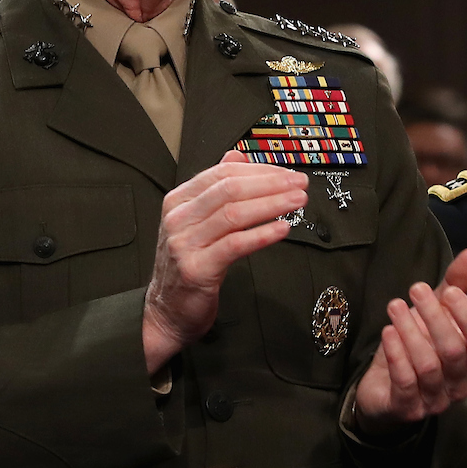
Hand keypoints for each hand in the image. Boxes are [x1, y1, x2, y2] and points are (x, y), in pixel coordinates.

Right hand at [144, 151, 307, 371]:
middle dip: (270, 183)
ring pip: (234, 214)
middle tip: (299, 183)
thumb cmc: (188, 266)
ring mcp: (185, 243)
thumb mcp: (197, 222)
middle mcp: (179, 219)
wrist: (166, 311)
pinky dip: (262, 234)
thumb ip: (215, 190)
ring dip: (272, 204)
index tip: (286, 171)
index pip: (221, 174)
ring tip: (298, 201)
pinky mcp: (197, 269)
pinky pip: (235, 245)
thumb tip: (236, 156)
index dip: (258, 170)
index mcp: (179, 201)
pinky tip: (282, 228)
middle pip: (229, 190)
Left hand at [351, 248, 466, 438]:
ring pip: (428, 365)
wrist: (383, 391)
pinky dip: (396, 354)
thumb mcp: (435, 315)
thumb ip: (456, 286)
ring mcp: (434, 400)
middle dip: (434, 316)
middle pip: (454, 350)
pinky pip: (405, 381)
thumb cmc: (416, 348)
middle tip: (415, 289)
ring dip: (410, 331)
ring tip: (394, 306)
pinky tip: (387, 333)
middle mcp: (459, 383)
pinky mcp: (408, 409)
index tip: (449, 292)